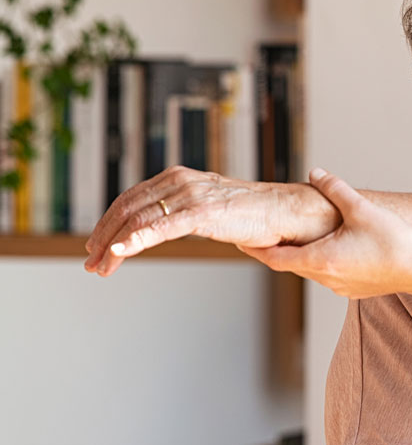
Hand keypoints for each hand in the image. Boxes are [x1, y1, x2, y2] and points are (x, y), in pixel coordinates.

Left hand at [84, 166, 339, 275]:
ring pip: (138, 220)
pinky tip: (119, 252)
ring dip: (114, 247)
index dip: (108, 223)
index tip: (97, 246)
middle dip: (104, 238)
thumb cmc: (254, 215)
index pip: (131, 199)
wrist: (287, 212)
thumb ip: (185, 212)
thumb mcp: (209, 208)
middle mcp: (180, 180)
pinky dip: (135, 240)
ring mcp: (191, 194)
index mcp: (178, 177)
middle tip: (91, 263)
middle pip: (127, 208)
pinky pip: (161, 227)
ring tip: (102, 267)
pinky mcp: (203, 212)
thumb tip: (163, 229)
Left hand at [239, 168, 411, 298]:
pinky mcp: (355, 290)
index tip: (241, 242)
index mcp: (320, 259)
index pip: (274, 258)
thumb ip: (334, 188)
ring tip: (302, 238)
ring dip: (304, 255)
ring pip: (312, 270)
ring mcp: (340, 287)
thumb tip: (316, 173)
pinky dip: (324, 262)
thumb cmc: (394, 242)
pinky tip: (336, 248)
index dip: (255, 249)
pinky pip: (330, 275)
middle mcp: (326, 278)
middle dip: (278, 249)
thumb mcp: (361, 208)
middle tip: (266, 235)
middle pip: (291, 264)